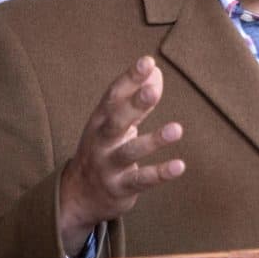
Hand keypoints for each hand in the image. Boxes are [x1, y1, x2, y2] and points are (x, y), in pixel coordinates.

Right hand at [58, 56, 184, 254]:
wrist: (78, 195)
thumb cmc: (104, 149)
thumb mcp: (116, 123)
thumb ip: (137, 100)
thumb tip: (156, 72)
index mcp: (101, 120)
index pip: (114, 95)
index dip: (130, 78)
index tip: (148, 62)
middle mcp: (101, 140)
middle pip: (116, 120)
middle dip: (134, 104)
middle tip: (153, 90)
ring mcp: (108, 165)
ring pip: (130, 152)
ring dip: (153, 140)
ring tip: (177, 129)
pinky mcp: (119, 188)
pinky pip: (141, 180)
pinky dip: (159, 173)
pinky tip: (179, 166)